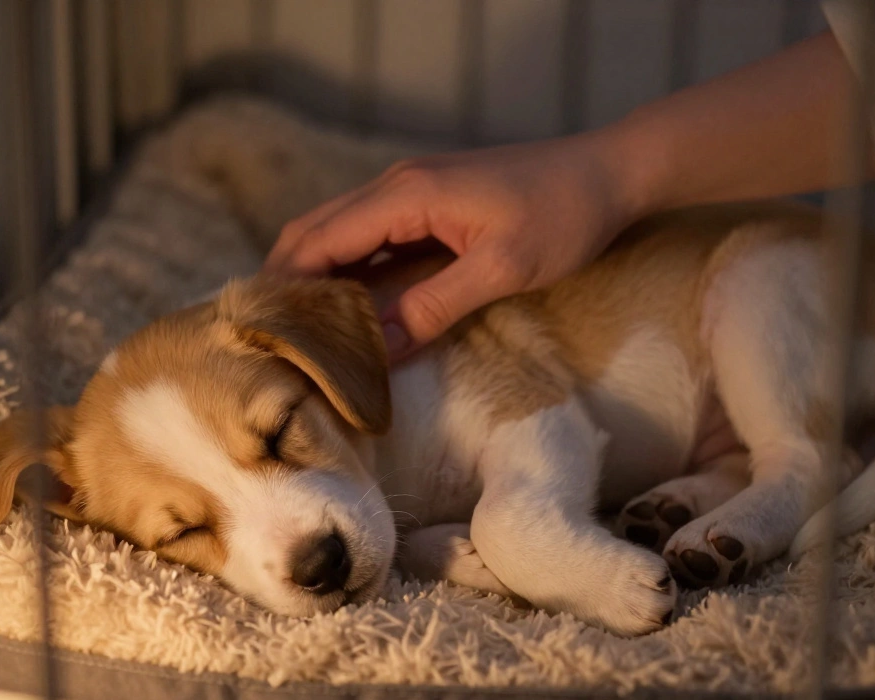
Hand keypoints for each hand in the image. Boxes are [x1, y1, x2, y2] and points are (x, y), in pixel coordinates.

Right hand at [263, 132, 643, 361]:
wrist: (610, 174)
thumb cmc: (563, 215)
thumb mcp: (501, 269)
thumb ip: (433, 307)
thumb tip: (376, 349)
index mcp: (406, 195)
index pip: (320, 240)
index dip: (286, 284)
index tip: (264, 331)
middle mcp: (398, 186)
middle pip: (316, 230)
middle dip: (286, 279)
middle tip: (270, 336)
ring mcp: (413, 191)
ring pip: (340, 231)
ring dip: (316, 274)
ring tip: (300, 328)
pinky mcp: (431, 203)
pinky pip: (371, 235)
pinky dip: (349, 268)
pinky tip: (349, 305)